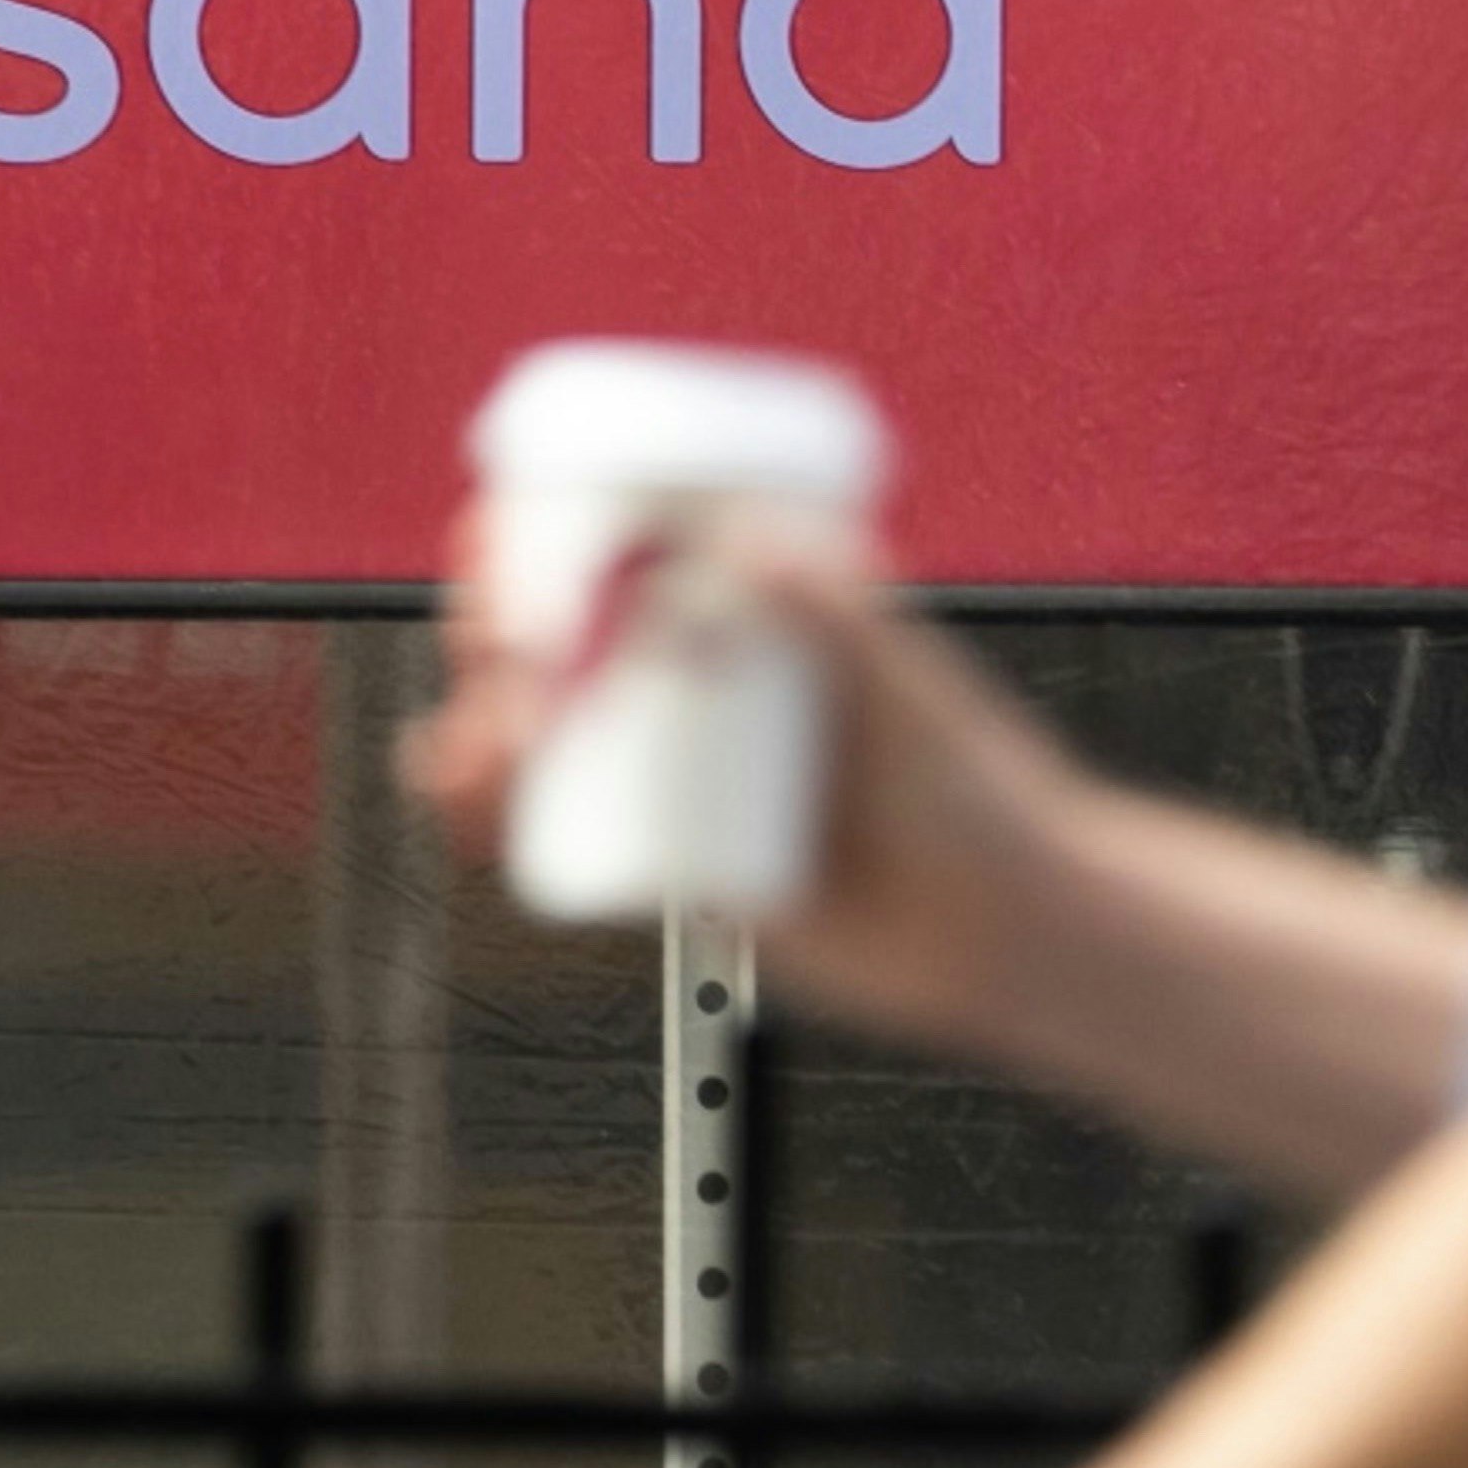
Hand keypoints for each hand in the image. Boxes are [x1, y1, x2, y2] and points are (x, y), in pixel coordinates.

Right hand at [401, 516, 1096, 1044]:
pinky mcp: (676, 870)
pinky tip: (466, 795)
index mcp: (757, 624)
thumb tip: (758, 544)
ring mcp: (687, 783)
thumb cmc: (979, 795)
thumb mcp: (905, 686)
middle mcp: (710, 696)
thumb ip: (836, 618)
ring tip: (478, 734)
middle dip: (500, 632)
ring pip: (554, 741)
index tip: (500, 530)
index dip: (553, 540)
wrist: (1001, 937)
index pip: (634, 559)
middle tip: (486, 637)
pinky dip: (498, 813)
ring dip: (487, 723)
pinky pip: (568, 837)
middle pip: (568, 647)